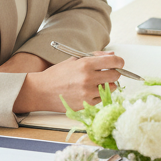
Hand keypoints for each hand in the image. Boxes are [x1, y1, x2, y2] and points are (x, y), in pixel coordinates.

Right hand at [11, 52, 126, 112]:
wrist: (41, 91)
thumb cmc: (57, 74)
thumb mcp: (74, 60)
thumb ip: (95, 56)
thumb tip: (113, 55)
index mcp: (85, 64)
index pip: (113, 61)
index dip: (119, 62)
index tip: (119, 63)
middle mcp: (88, 78)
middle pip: (116, 76)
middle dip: (114, 73)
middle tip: (107, 72)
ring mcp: (88, 93)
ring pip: (111, 88)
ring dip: (107, 85)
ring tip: (96, 82)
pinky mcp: (86, 104)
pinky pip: (102, 98)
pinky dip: (99, 94)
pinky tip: (89, 91)